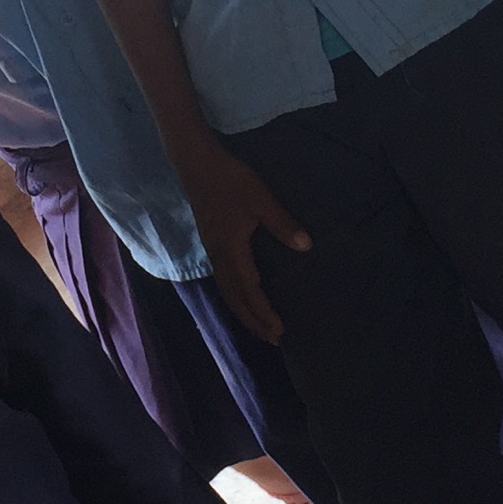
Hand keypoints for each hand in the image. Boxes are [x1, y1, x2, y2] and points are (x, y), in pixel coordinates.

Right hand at [175, 138, 309, 343]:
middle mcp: (219, 257)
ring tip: (258, 326)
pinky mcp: (211, 243)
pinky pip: (222, 280)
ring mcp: (212, 251)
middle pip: (235, 298)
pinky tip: (241, 296)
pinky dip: (234, 296)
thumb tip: (306, 247)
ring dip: (242, 311)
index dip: (263, 312)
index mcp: (232, 250)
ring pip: (226, 291)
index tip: (278, 330)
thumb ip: (282, 224)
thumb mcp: (260, 199)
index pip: (249, 291)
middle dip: (253, 320)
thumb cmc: (230, 181)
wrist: (196, 164)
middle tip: (272, 339)